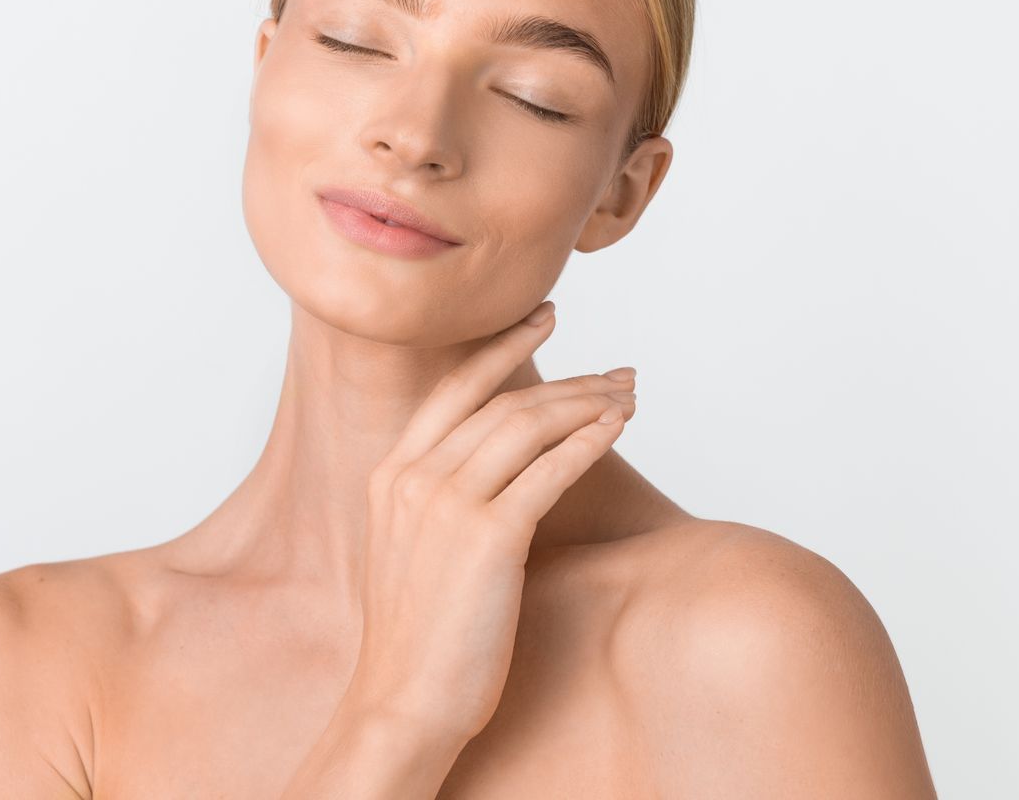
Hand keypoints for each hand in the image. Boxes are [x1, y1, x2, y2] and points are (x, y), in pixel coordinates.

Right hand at [342, 299, 637, 744]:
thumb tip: (495, 470)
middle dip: (570, 381)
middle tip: (619, 372)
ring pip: (529, 427)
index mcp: (389, 475)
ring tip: (629, 397)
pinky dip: (587, 442)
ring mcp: (448, 504)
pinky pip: (550, 471)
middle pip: (504, 403)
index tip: (544, 317)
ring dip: (588, 404)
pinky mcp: (488, 537)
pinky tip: (616, 429)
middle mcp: (414, 478)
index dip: (502, 347)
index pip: (454, 389)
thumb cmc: (418, 638)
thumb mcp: (410, 550)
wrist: (403, 700)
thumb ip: (438, 501)